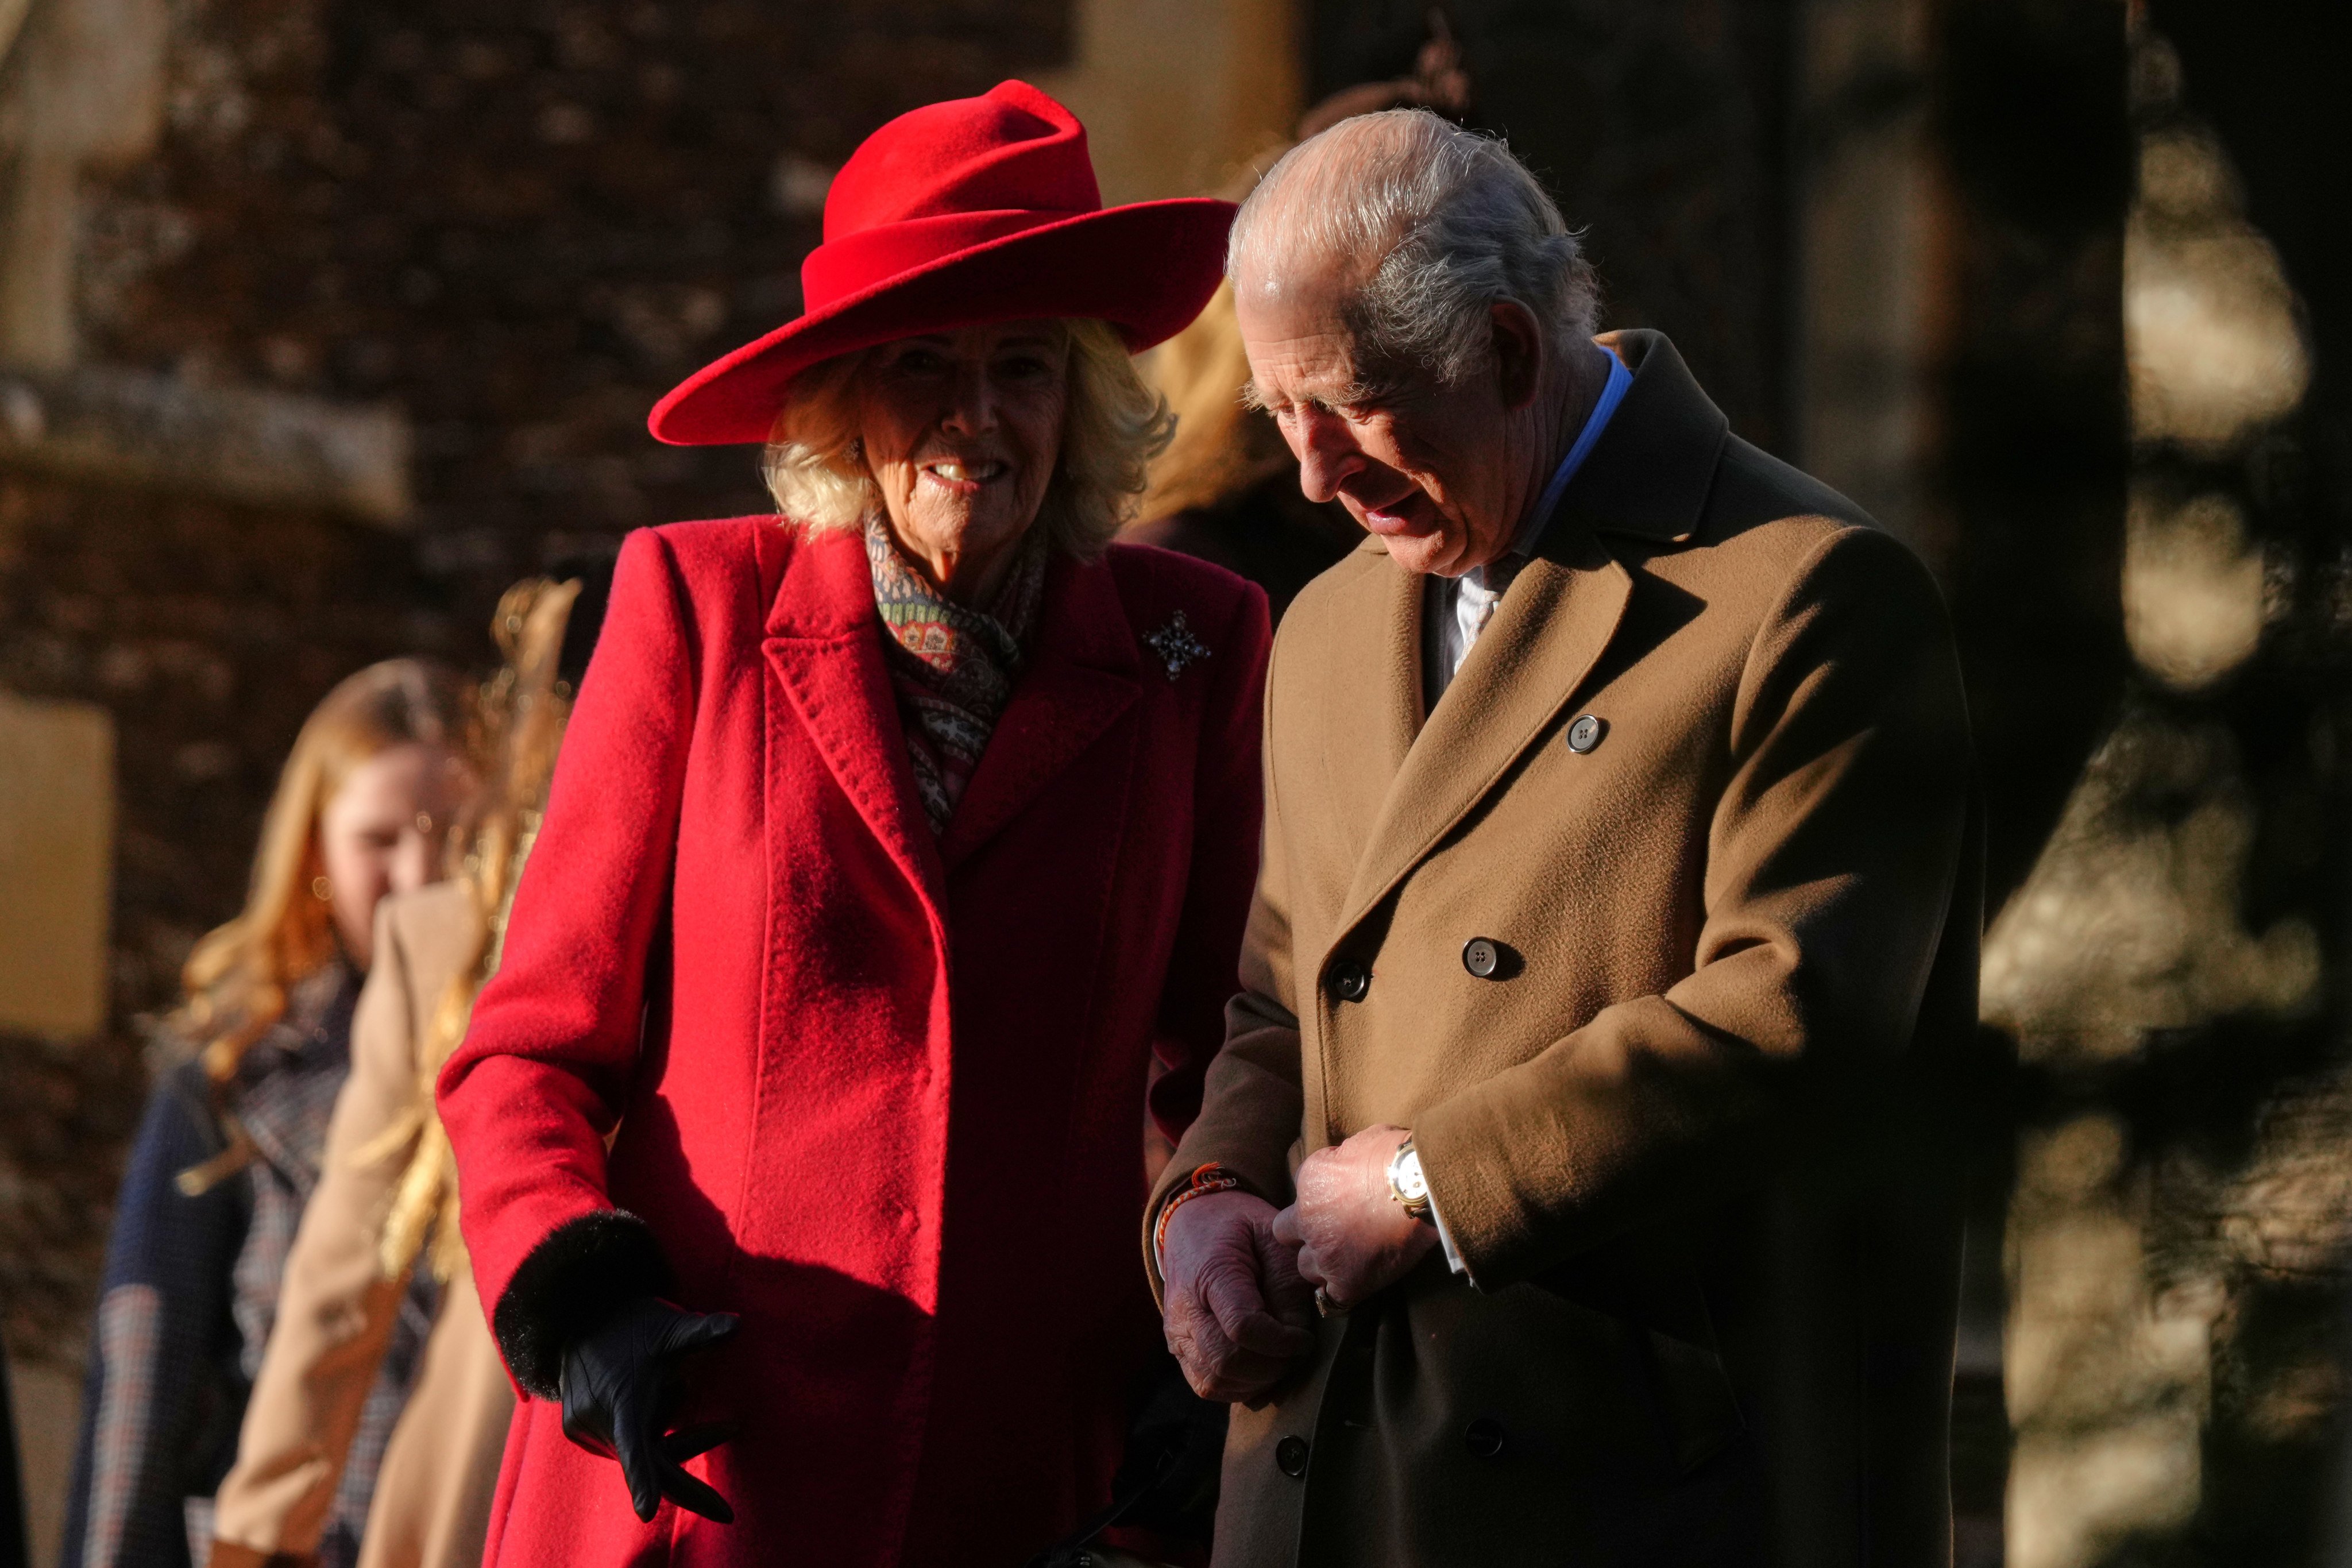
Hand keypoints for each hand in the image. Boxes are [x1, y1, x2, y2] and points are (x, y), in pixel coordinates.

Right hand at [559, 1294, 740, 1522]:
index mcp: (622, 1401)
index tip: (646, 1512)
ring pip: (644, 1454)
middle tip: (725, 1514)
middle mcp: (599, 1423)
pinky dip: (657, 1438)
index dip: (642, 1479)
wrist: (577, 1322)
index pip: (635, 1447)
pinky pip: (630, 1446)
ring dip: (680, 1443)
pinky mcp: (583, 1433)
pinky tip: (671, 1399)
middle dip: (690, 1489)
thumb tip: (739, 1324)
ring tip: (723, 1422)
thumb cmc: (630, 1325)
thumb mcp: (668, 1327)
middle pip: (650, 1466)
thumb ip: (700, 1332)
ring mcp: (587, 1431)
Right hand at [1160, 1190, 1316, 1402]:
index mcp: (1210, 1272)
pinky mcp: (1177, 1349)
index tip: (1305, 1338)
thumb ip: (1287, 1287)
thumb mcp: (1274, 1239)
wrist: (1195, 1225)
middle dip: (1271, 1366)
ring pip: (1214, 1381)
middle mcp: (1185, 1308)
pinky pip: (1206, 1385)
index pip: (1242, 1326)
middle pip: (1226, 1361)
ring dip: (1256, 1381)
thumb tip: (1296, 1337)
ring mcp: (1176, 1332)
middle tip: (1295, 1352)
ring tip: (1278, 1359)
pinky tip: (1258, 1368)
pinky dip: (1237, 1386)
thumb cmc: (1241, 1230)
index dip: (1281, 1342)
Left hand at [1274, 1124, 1436, 1310]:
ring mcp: (1325, 1253)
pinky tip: (1356, 1285)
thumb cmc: (1398, 1157)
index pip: (1299, 1198)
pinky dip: (1341, 1294)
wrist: (1420, 1186)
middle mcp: (1307, 1219)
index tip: (1335, 1206)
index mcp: (1310, 1179)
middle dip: (1307, 1236)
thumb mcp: (1360, 1143)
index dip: (1315, 1205)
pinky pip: (1332, 1299)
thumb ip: (1344, 1161)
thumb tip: (1348, 1166)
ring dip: (1323, 1265)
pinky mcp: (1348, 1281)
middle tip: (1335, 1236)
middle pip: (1288, 1236)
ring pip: (1306, 1269)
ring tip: (1349, 1261)